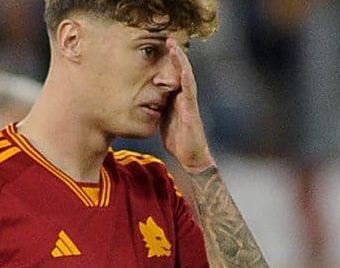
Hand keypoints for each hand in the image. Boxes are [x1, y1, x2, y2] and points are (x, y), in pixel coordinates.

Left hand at [161, 38, 214, 172]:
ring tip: (174, 47)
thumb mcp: (164, 119)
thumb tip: (148, 98)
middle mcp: (185, 97)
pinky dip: (186, 79)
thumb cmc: (179, 140)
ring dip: (181, 61)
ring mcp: (190, 103)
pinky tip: (183, 70)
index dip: (168, 62)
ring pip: (186, 77)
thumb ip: (159, 107)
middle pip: (181, 71)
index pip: (173, 75)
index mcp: (177, 99)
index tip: (160, 47)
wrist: (192, 157)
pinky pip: (190, 91)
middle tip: (168, 39)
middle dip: (175, 55)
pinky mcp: (192, 111)